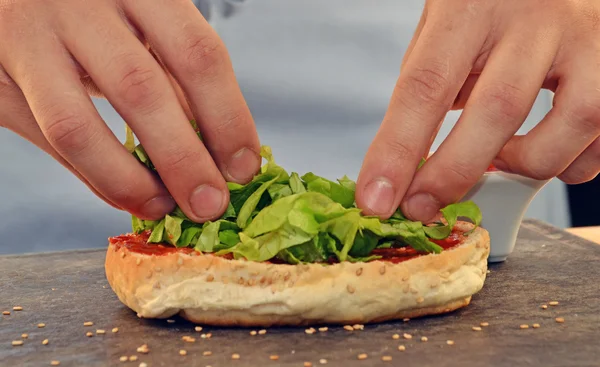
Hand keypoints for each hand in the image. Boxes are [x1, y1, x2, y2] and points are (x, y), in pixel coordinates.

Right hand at [0, 0, 260, 221]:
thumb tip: (221, 148)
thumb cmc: (97, 6)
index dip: (228, 118)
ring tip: (162, 207)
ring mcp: (27, 34)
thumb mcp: (143, 17)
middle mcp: (79, 2)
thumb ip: (174, 70)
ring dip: (128, 181)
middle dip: (184, 160)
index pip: (196, 54)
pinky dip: (90, 175)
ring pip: (77, 127)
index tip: (244, 168)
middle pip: (142, 91)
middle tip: (210, 205)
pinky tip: (123, 192)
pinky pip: (44, 138)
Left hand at [356, 0, 599, 220]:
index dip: (397, 151)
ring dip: (520, 166)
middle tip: (421, 207)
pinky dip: (565, 165)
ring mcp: (587, 40)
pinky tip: (543, 147)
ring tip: (501, 158)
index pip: (425, 86)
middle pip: (493, 113)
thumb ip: (433, 75)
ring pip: (561, 132)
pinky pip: (597, 144)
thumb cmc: (493, 0)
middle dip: (450, 175)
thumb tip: (414, 155)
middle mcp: (534, 17)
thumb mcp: (448, 18)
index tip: (376, 199)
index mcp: (472, 5)